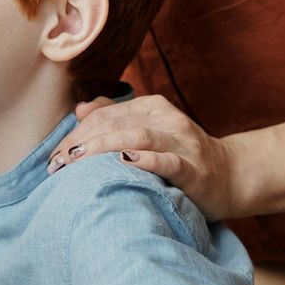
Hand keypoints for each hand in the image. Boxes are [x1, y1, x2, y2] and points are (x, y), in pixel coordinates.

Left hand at [46, 94, 243, 218]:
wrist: (230, 176)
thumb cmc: (180, 156)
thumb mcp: (150, 130)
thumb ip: (116, 117)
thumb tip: (80, 110)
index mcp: (152, 107)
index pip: (104, 114)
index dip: (76, 134)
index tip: (54, 157)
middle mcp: (167, 120)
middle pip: (115, 123)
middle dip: (81, 142)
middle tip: (57, 165)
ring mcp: (182, 144)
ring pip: (137, 136)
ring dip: (103, 147)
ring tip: (77, 160)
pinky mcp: (194, 170)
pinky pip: (168, 162)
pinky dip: (145, 160)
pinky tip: (124, 162)